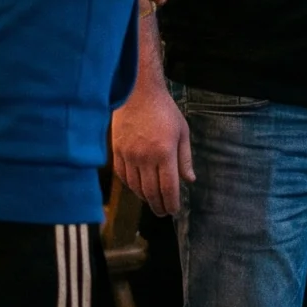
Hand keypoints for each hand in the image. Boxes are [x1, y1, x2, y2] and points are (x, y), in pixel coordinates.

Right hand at [110, 81, 192, 215]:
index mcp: (165, 153)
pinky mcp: (117, 151)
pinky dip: (130, 186)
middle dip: (158, 206)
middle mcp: (145, 157)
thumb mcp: (182, 132)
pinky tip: (137, 188)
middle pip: (151, 191)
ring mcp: (129, 155)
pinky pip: (122, 176)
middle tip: (163, 212)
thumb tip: (189, 180)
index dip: (171, 203)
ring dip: (144, 198)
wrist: (138, 93)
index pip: (168, 188)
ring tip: (152, 202)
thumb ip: (185, 158)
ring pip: (135, 187)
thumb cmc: (165, 111)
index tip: (174, 211)